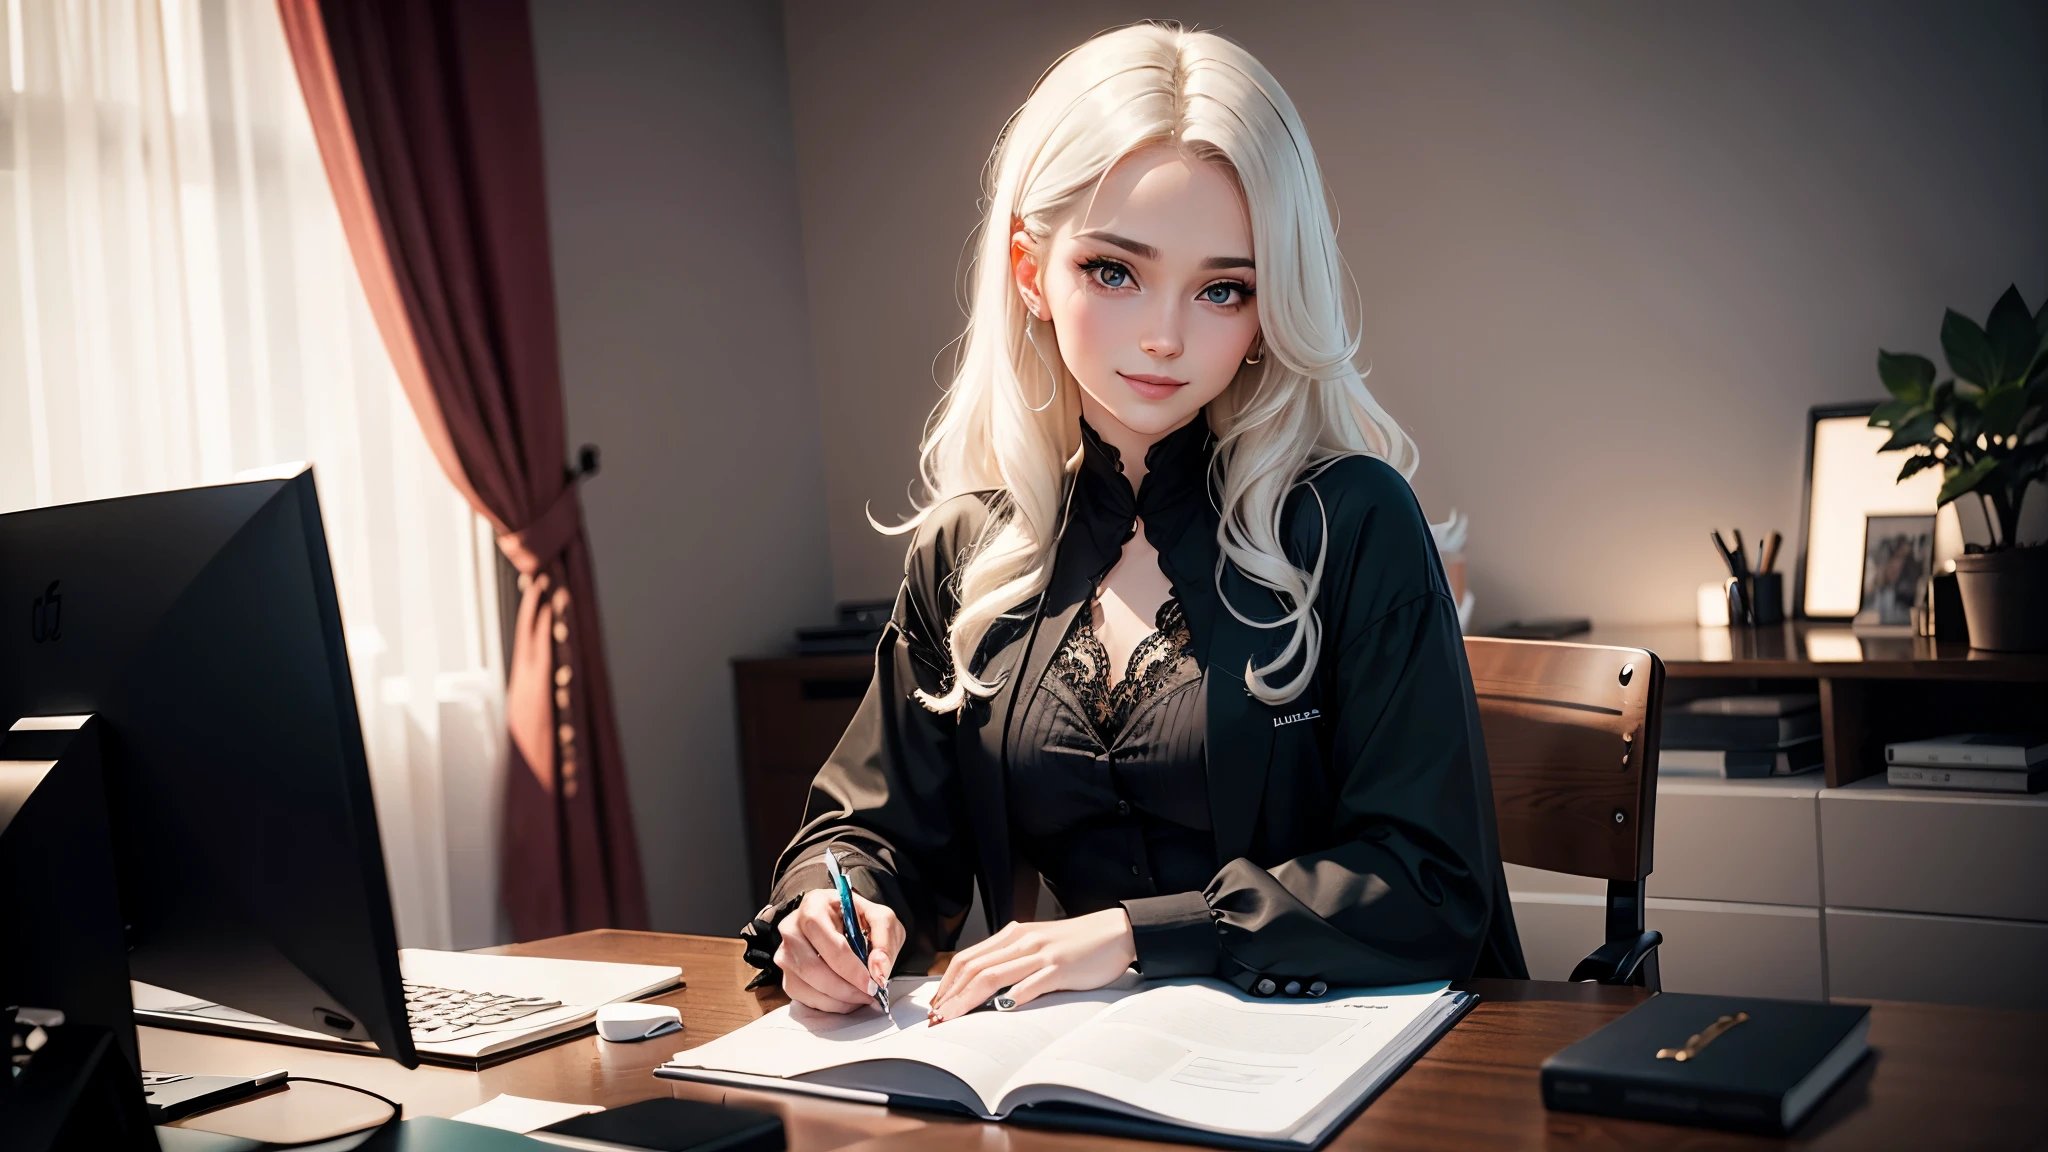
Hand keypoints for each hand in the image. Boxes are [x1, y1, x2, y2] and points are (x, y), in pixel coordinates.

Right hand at [773, 887, 903, 1012]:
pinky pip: (803, 998)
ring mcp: (784, 953)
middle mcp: (791, 928)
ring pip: (805, 986)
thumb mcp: (881, 919)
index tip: (870, 983)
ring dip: (838, 999)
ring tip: (861, 997)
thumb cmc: (859, 920)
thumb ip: (885, 940)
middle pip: (811, 967)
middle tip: (868, 994)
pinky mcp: (786, 976)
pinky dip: (828, 1005)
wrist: (845, 926)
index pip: (827, 940)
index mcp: (814, 906)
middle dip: (844, 988)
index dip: (850, 967)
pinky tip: (846, 999)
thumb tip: (878, 971)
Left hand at [927, 908, 1135, 1022]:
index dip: (947, 982)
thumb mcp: (1039, 945)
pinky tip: (998, 1010)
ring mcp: (1040, 954)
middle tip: (937, 1017)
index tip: (936, 1004)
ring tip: (954, 1018)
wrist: (1116, 931)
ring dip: (968, 999)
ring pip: (993, 975)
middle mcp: (1022, 940)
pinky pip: (1030, 983)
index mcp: (1015, 934)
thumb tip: (986, 986)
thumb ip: (1014, 960)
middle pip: (974, 967)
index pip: (969, 958)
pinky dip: (1011, 997)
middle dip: (950, 994)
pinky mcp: (1060, 967)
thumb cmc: (1078, 942)